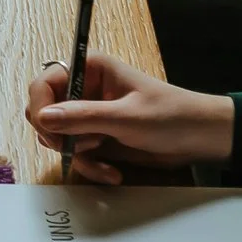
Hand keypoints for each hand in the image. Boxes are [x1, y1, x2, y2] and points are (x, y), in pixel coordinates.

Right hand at [26, 53, 234, 181]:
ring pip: (58, 137)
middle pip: (45, 111)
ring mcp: (89, 115)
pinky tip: (111, 172)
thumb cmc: (170, 116)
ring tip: (102, 161)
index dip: (40, 106)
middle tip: (75, 148)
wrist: (201, 139)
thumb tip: (43, 117)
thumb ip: (83, 117)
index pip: (45, 82)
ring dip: (76, 155)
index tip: (48, 129)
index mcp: (90, 69)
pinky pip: (76, 153)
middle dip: (57, 135)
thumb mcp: (127, 117)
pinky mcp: (96, 137)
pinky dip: (89, 165)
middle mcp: (84, 90)